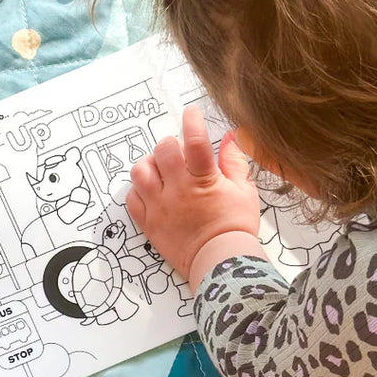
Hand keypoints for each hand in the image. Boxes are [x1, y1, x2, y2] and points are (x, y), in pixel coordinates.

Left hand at [127, 105, 260, 278]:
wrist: (221, 263)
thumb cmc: (235, 227)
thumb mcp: (244, 191)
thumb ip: (234, 162)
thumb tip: (229, 138)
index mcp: (203, 180)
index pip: (194, 141)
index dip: (192, 121)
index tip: (191, 113)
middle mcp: (177, 190)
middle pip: (162, 150)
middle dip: (170, 145)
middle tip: (179, 155)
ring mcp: (160, 206)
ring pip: (139, 172)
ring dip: (149, 165)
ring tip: (161, 171)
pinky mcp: (148, 223)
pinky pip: (132, 198)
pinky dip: (139, 190)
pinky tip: (152, 191)